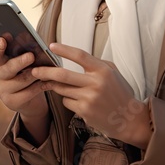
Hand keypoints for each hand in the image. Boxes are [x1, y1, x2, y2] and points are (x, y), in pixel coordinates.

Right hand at [0, 36, 49, 119]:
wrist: (30, 101)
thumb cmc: (27, 74)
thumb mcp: (24, 63)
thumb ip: (24, 53)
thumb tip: (35, 44)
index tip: (3, 40)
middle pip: (8, 68)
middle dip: (20, 62)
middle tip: (31, 56)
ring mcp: (2, 90)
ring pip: (21, 80)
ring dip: (35, 74)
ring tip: (45, 70)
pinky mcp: (11, 102)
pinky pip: (29, 92)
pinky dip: (40, 86)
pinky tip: (48, 81)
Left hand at [31, 42, 151, 148]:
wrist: (129, 119)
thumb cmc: (120, 93)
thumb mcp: (113, 72)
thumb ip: (95, 63)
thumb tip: (73, 56)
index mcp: (103, 71)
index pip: (80, 56)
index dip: (64, 50)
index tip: (51, 46)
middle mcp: (95, 84)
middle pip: (63, 75)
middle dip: (45, 72)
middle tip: (35, 70)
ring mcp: (89, 98)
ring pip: (62, 89)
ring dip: (55, 86)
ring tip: (53, 83)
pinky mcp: (84, 111)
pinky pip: (67, 101)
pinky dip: (68, 99)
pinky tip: (77, 100)